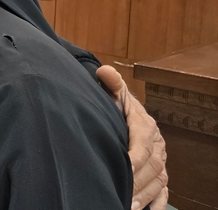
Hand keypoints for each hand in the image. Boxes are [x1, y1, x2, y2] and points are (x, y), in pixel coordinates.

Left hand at [97, 66, 168, 209]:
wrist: (120, 111)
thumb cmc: (111, 103)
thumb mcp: (110, 93)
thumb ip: (109, 84)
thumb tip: (104, 72)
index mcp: (145, 125)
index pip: (143, 144)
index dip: (134, 158)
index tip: (122, 168)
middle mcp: (156, 143)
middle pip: (152, 166)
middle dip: (137, 182)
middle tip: (124, 195)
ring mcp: (160, 159)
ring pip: (158, 180)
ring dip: (145, 195)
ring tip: (129, 206)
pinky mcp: (159, 172)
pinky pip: (163, 190)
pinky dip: (157, 202)